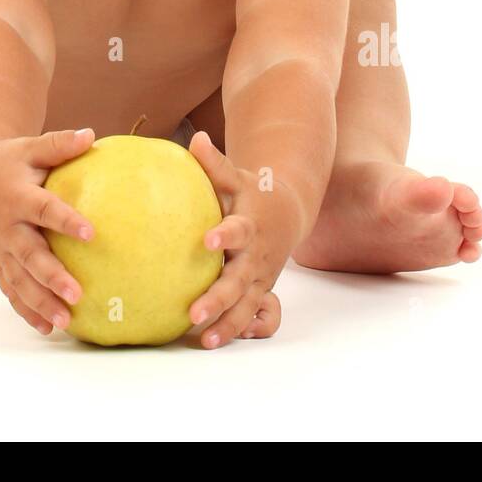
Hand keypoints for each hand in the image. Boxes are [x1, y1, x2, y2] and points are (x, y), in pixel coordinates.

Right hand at [0, 127, 96, 335]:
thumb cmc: (8, 160)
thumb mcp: (29, 147)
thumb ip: (58, 144)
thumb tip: (91, 134)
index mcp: (16, 196)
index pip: (43, 209)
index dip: (65, 221)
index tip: (91, 233)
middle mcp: (6, 227)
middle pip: (29, 255)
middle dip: (51, 277)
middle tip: (77, 293)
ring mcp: (0, 249)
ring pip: (19, 280)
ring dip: (41, 302)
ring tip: (65, 321)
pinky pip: (10, 290)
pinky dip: (26, 310)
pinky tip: (47, 328)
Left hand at [186, 131, 302, 348]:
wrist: (287, 211)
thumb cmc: (251, 192)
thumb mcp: (236, 176)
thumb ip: (215, 163)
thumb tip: (194, 139)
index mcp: (249, 225)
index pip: (238, 230)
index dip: (225, 236)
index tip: (208, 241)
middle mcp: (256, 255)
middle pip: (238, 280)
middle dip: (218, 297)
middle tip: (195, 311)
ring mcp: (259, 276)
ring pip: (246, 305)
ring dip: (228, 323)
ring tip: (206, 340)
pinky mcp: (260, 291)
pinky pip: (252, 315)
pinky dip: (240, 329)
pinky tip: (216, 342)